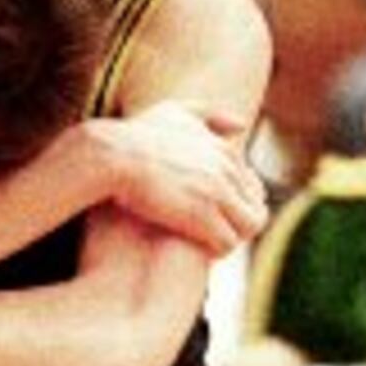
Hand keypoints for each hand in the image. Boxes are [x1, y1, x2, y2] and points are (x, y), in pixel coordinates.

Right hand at [89, 103, 267, 255]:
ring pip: (247, 229)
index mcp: (225, 150)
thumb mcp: (174, 113)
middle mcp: (228, 170)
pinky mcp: (202, 215)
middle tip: (212, 233)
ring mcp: (217, 192)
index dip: (234, 206)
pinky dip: (216, 251)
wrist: (111, 155)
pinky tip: (198, 251)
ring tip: (207, 243)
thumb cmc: (135, 136)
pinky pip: (226, 243)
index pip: (253, 188)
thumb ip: (209, 114)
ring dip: (230, 238)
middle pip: (255, 209)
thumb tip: (240, 126)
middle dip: (237, 224)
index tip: (213, 214)